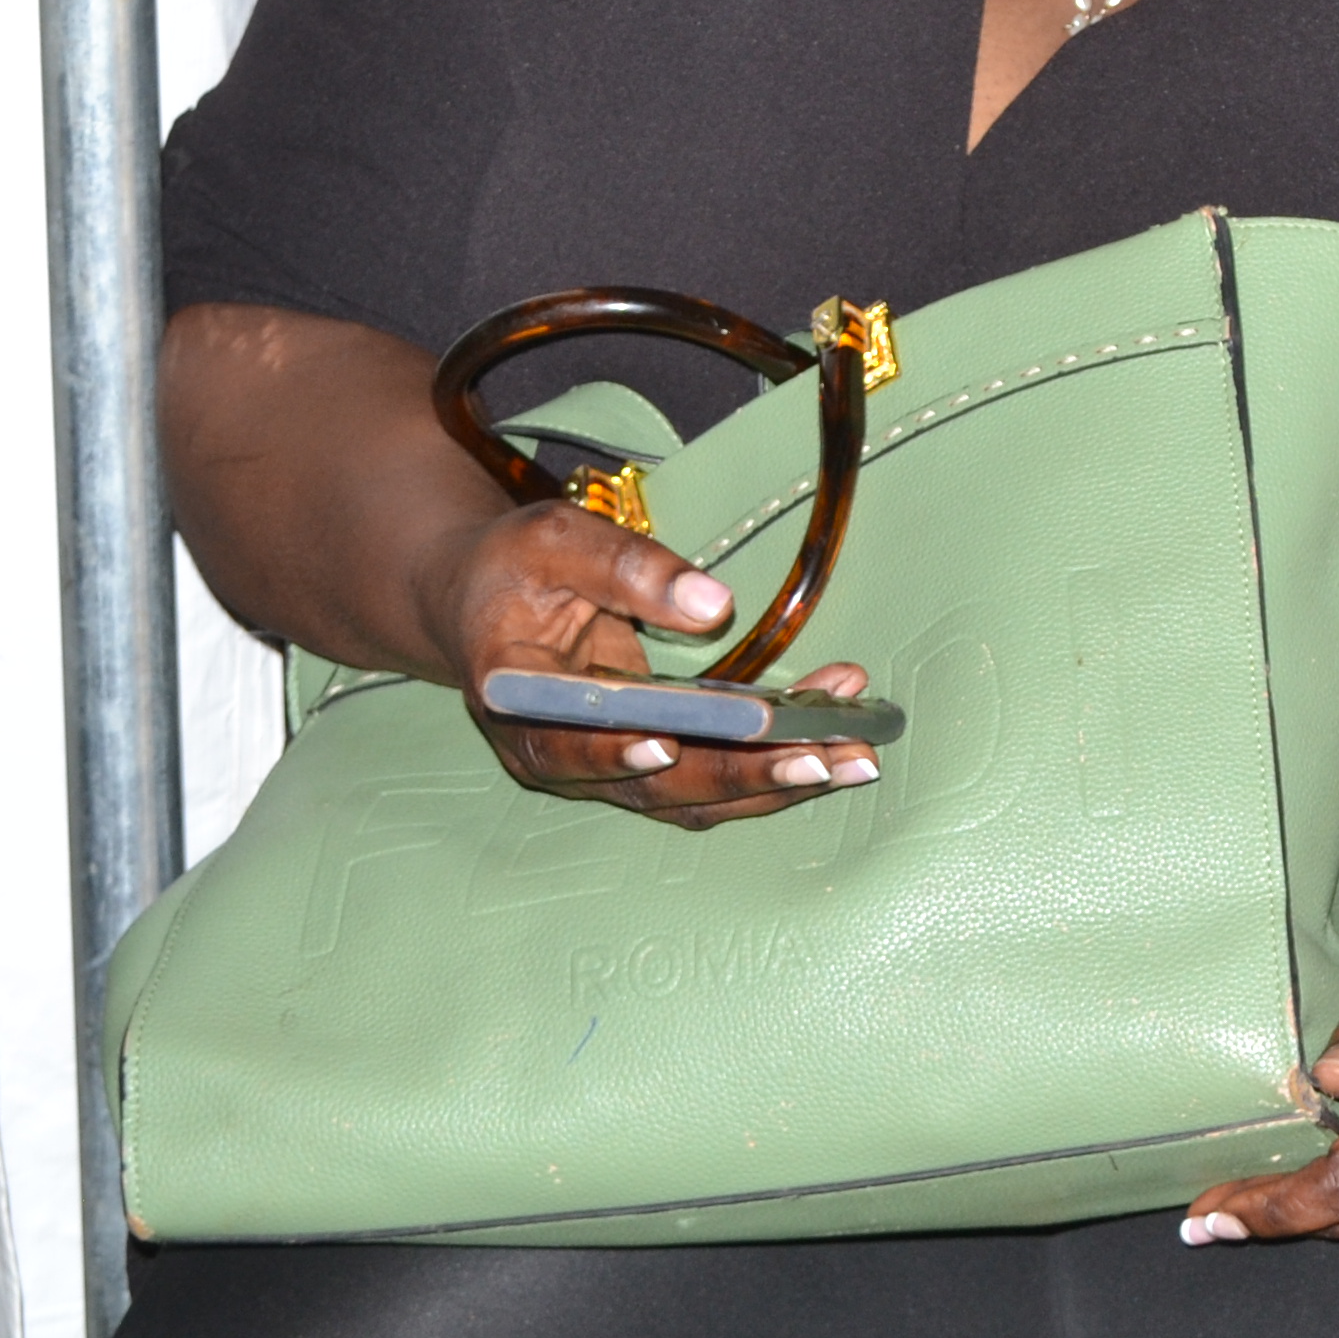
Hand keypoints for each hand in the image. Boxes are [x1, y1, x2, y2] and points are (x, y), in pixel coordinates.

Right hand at [430, 499, 878, 827]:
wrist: (481, 605)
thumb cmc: (512, 569)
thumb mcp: (553, 541)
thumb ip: (626, 568)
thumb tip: (711, 604)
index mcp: (515, 700)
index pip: (564, 741)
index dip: (614, 751)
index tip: (669, 744)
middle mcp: (557, 754)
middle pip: (654, 785)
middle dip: (744, 774)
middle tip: (826, 757)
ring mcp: (604, 769)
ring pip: (694, 796)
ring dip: (777, 780)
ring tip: (857, 752)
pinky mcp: (646, 762)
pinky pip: (712, 773)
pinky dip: (774, 757)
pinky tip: (836, 725)